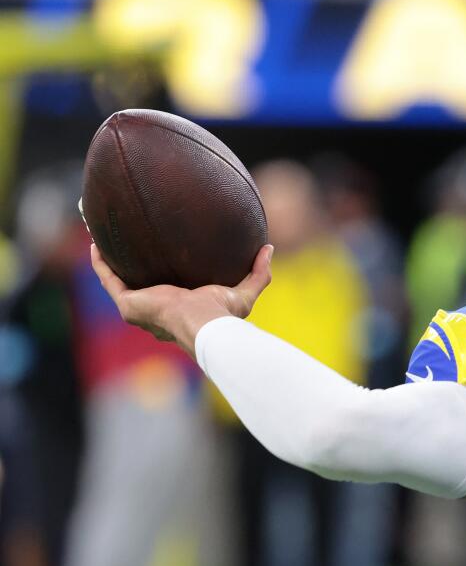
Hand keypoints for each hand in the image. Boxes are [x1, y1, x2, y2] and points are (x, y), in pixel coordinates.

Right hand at [90, 243, 273, 359]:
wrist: (204, 326)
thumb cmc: (223, 316)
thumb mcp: (244, 293)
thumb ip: (258, 274)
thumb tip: (268, 249)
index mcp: (179, 312)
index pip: (168, 295)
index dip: (162, 278)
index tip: (163, 256)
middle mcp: (155, 313)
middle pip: (139, 288)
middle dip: (132, 269)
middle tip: (129, 244)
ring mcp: (139, 310)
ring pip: (118, 283)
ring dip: (110, 262)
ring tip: (105, 239)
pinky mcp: (128, 304)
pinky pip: (108, 279)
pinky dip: (101, 262)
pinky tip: (96, 242)